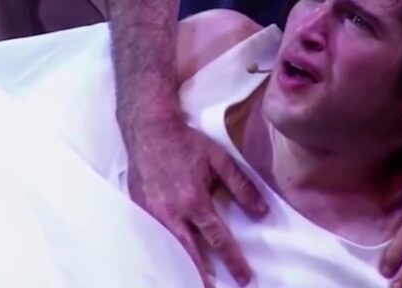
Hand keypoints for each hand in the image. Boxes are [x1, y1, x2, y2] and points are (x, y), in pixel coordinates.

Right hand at [124, 112, 267, 287]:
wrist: (149, 128)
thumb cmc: (186, 142)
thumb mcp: (219, 160)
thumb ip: (242, 187)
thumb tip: (261, 212)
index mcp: (194, 201)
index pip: (217, 239)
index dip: (232, 260)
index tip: (244, 277)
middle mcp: (171, 213)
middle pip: (189, 254)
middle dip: (203, 276)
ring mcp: (152, 213)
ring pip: (169, 249)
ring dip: (182, 267)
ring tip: (195, 281)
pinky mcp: (140, 209)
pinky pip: (154, 237)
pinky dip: (165, 251)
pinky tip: (172, 259)